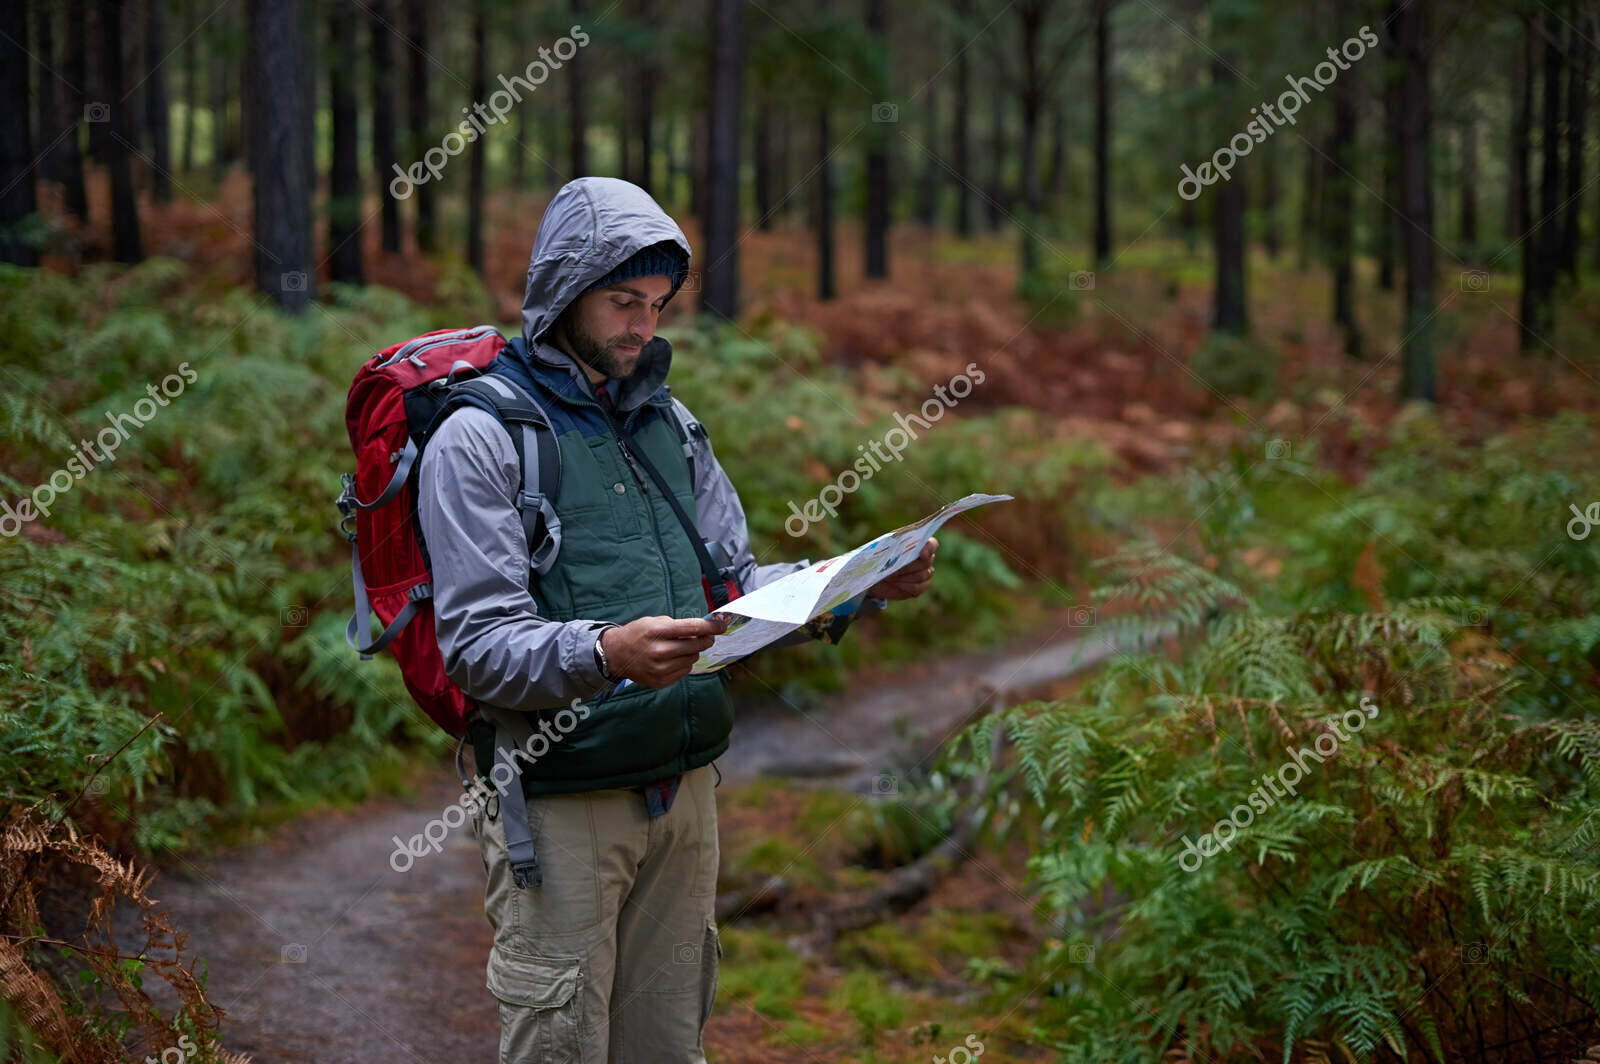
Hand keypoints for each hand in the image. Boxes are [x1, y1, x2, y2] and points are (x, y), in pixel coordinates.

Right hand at [600, 615, 730, 688]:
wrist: (616, 655)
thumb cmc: (637, 634)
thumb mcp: (654, 621)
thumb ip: (679, 625)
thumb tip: (704, 630)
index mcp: (658, 631)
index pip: (692, 628)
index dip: (711, 626)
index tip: (722, 625)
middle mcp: (660, 651)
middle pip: (696, 645)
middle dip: (705, 639)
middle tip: (705, 636)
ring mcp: (660, 668)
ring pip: (693, 658)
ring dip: (692, 651)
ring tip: (680, 647)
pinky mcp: (661, 681)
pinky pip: (685, 670)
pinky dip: (684, 663)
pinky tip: (673, 658)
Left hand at [865, 537, 936, 600]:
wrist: (875, 575)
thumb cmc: (880, 558)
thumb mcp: (883, 550)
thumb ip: (893, 548)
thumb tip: (897, 554)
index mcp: (918, 544)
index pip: (932, 544)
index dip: (929, 548)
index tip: (921, 554)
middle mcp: (925, 558)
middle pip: (926, 562)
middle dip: (908, 567)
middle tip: (892, 570)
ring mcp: (925, 572)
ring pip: (922, 575)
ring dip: (904, 577)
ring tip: (890, 577)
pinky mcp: (921, 586)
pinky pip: (917, 588)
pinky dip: (904, 586)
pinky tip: (895, 584)